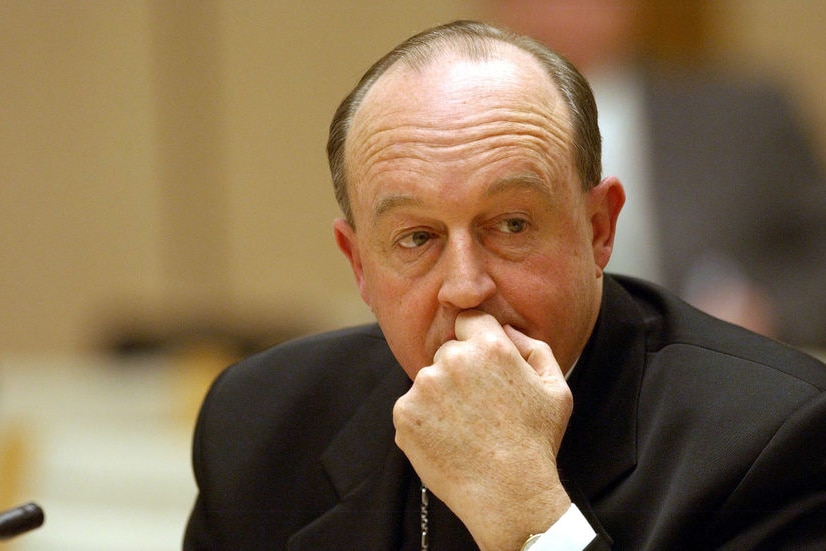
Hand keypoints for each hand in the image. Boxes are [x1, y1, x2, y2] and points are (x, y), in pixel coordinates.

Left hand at [393, 310, 572, 549]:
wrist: (508, 495)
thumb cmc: (536, 443)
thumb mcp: (556, 390)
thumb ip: (534, 348)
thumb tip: (505, 329)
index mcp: (489, 347)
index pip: (469, 321)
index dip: (476, 340)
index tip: (482, 367)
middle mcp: (452, 359)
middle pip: (448, 353)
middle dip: (460, 373)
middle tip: (479, 410)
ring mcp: (424, 387)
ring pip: (429, 382)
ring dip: (441, 399)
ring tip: (466, 431)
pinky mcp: (404, 414)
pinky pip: (412, 409)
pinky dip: (425, 423)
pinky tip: (448, 443)